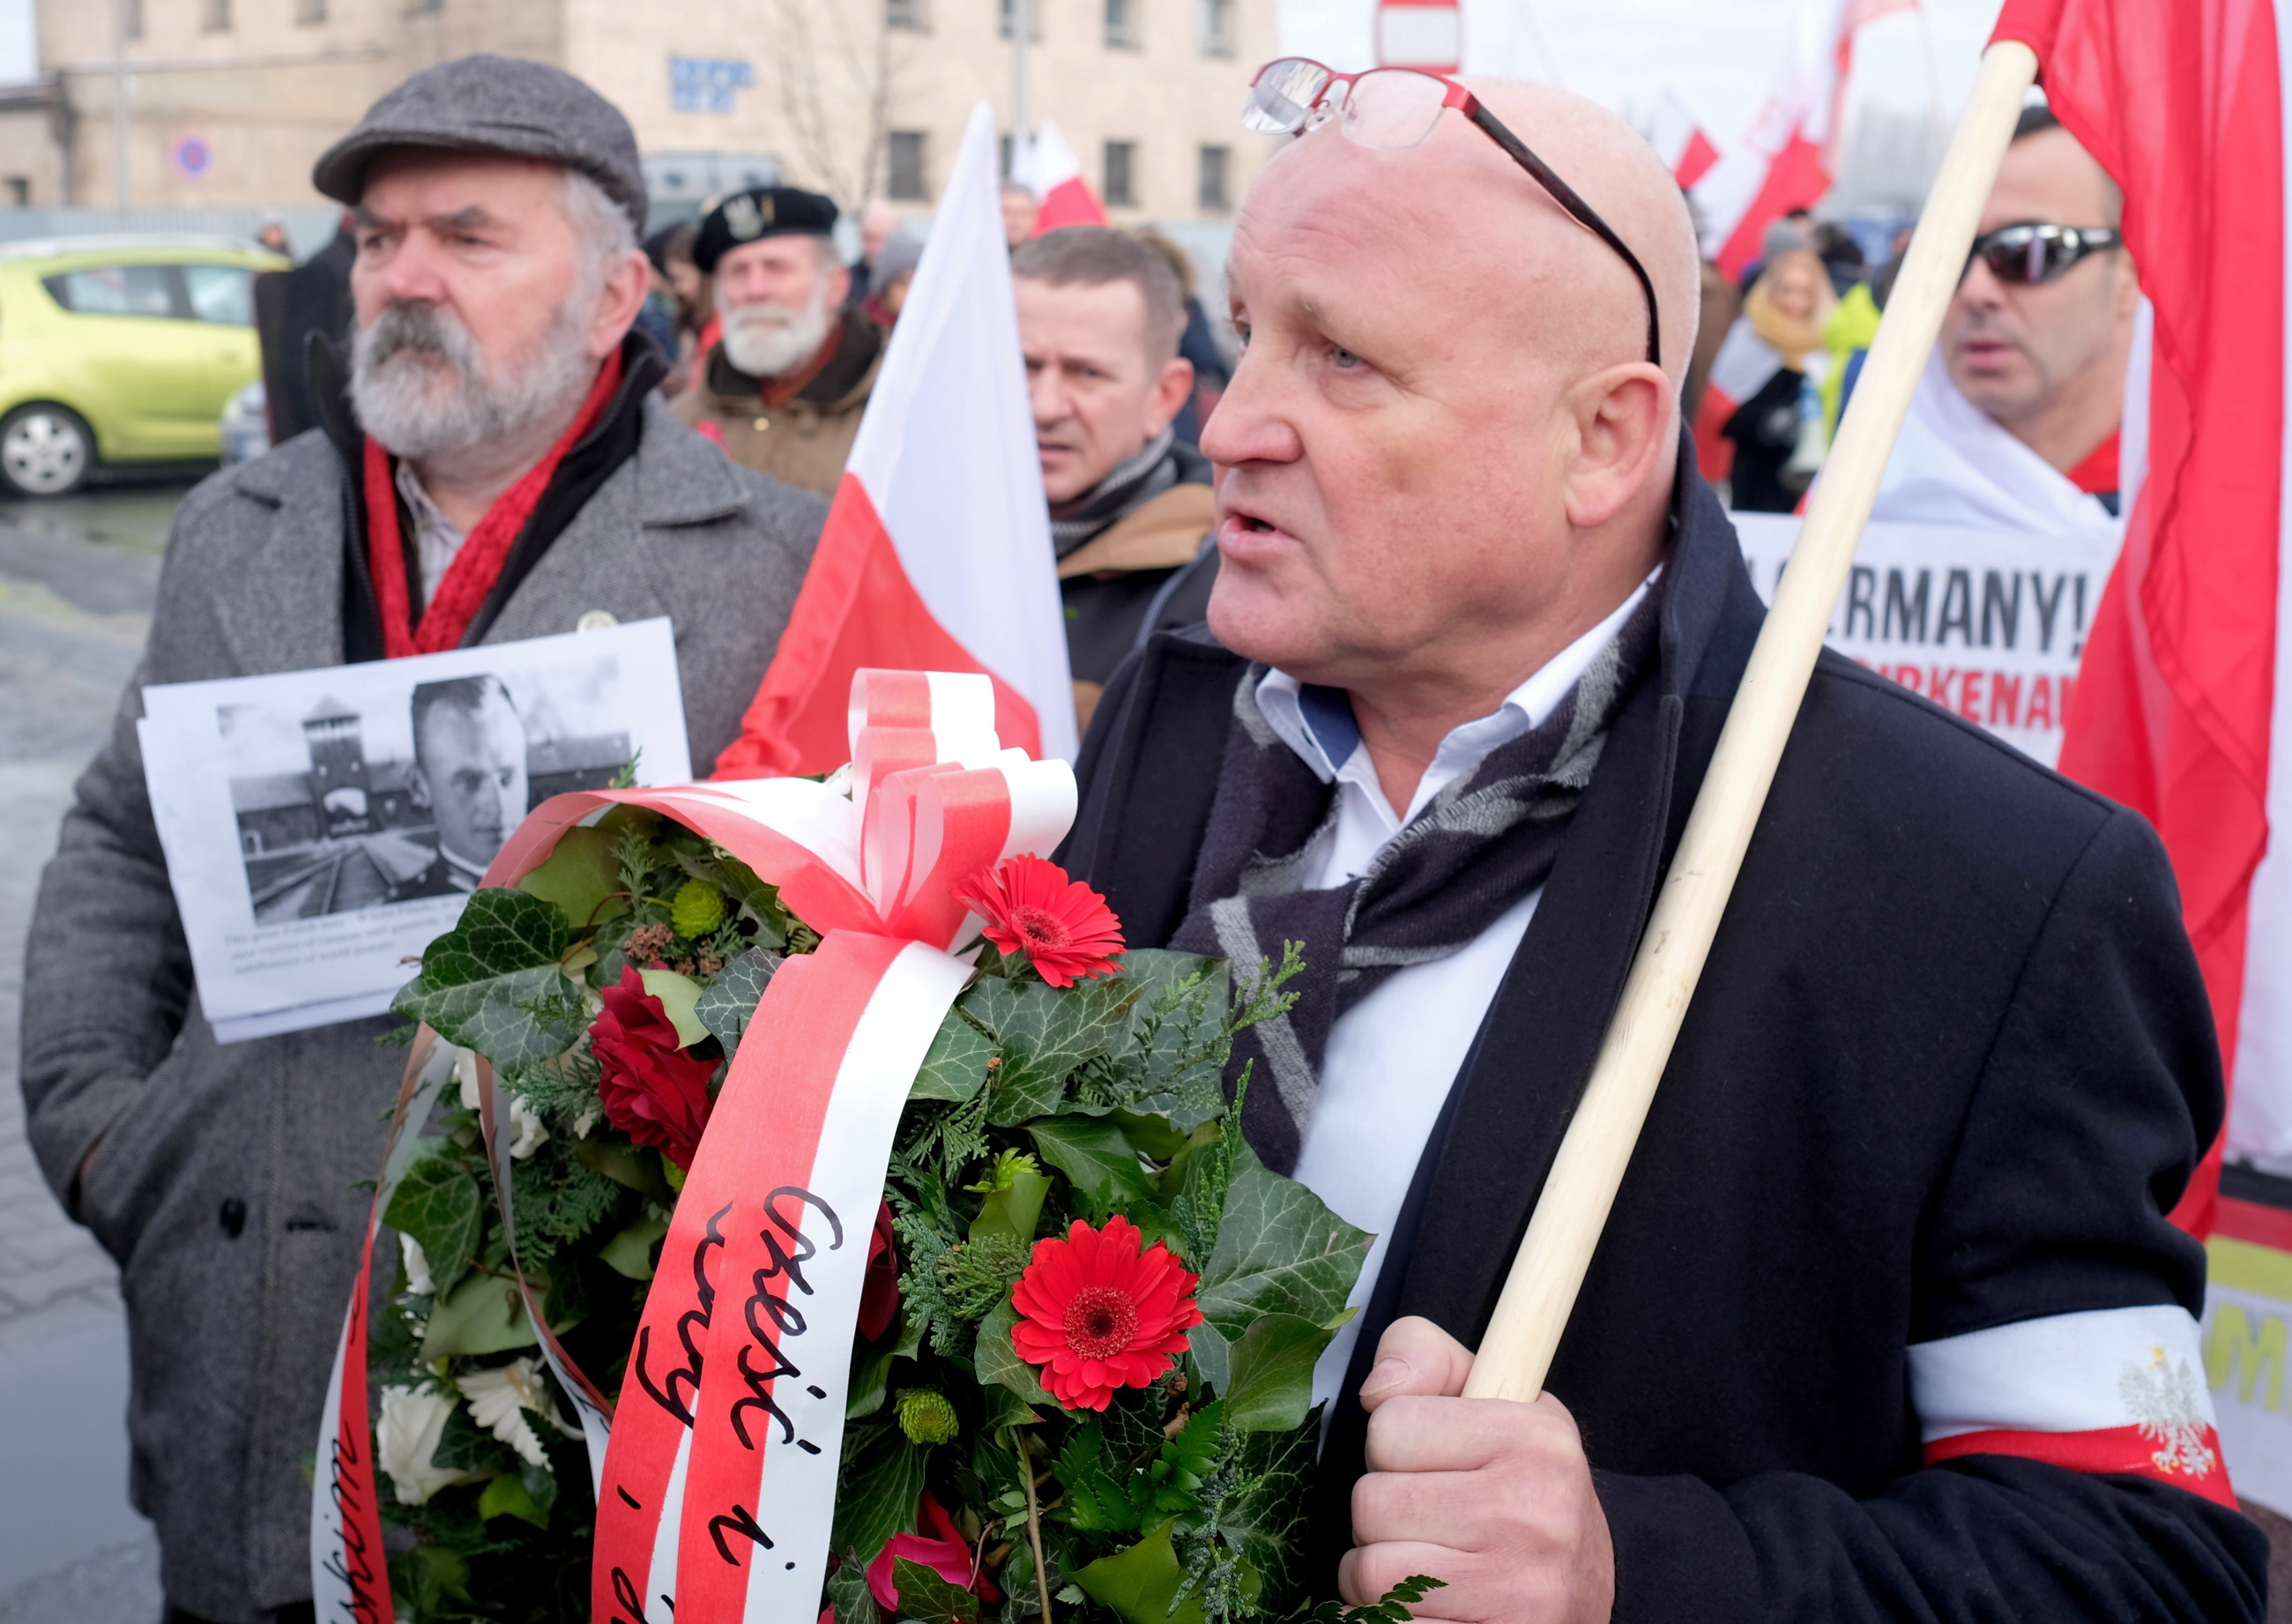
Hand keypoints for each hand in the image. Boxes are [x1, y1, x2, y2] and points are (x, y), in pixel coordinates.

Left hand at [1339, 1316, 1614, 1623]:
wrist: (1585, 1592)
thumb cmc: (1519, 1489)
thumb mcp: (1491, 1403)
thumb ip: (1425, 1359)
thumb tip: (1375, 1389)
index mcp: (1535, 1438)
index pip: (1389, 1425)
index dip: (1395, 1449)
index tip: (1433, 1466)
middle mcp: (1534, 1512)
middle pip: (1370, 1504)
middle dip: (1383, 1517)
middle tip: (1428, 1524)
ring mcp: (1517, 1589)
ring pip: (1370, 1573)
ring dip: (1379, 1576)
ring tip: (1426, 1567)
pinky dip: (1387, 1621)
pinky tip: (1429, 1609)